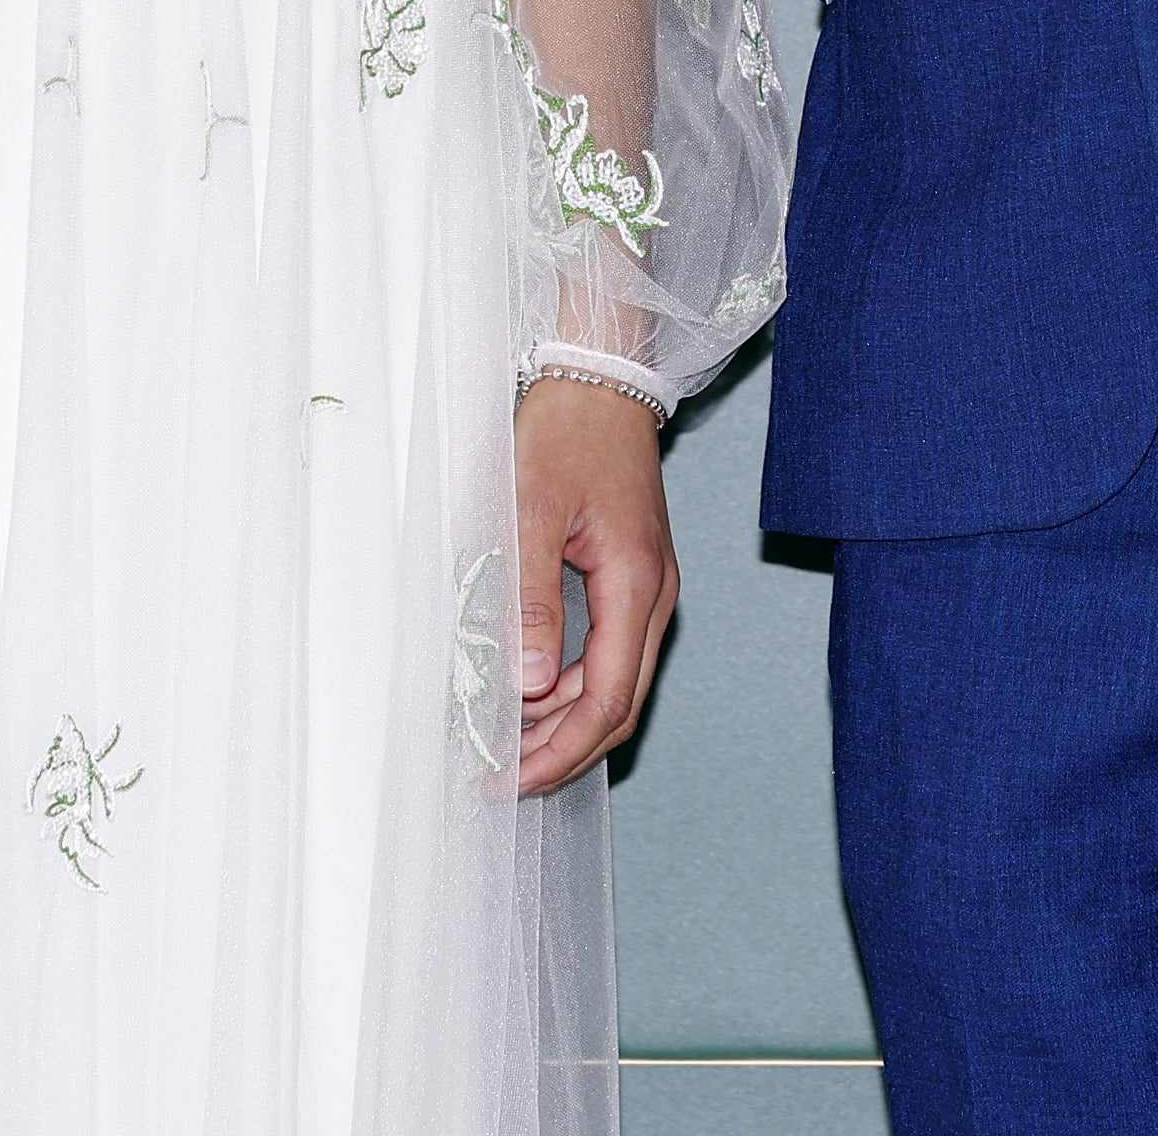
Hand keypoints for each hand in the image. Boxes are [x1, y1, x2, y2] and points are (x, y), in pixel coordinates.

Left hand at [514, 375, 680, 792]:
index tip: (509, 777)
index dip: (558, 750)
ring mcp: (647, 587)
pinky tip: (530, 689)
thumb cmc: (566, 433)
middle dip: (564, 751)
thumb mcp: (530, 511)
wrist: (599, 379)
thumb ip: (529, 599)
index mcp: (635, 585)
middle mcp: (653, 595)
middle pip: (618, 705)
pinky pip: (609, 652)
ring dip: (564, 720)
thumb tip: (525, 685)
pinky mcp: (632, 576)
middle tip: (504, 777)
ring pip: (614, 682)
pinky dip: (570, 683)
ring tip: (506, 740)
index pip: (605, 700)